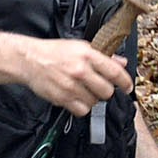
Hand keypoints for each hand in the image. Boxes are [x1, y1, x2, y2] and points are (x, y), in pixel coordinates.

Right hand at [12, 37, 129, 115]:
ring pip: (94, 102)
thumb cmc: (54, 52)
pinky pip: (82, 110)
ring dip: (92, 99)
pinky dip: (81, 107)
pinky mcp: (62, 98)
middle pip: (106, 91)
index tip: (127, 87)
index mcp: (87, 55)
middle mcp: (80, 70)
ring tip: (83, 90)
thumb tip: (121, 62)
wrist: (30, 59)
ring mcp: (71, 85)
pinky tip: (76, 98)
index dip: (125, 82)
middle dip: (105, 91)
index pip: (114, 72)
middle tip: (98, 87)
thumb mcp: (80, 47)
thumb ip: (102, 56)